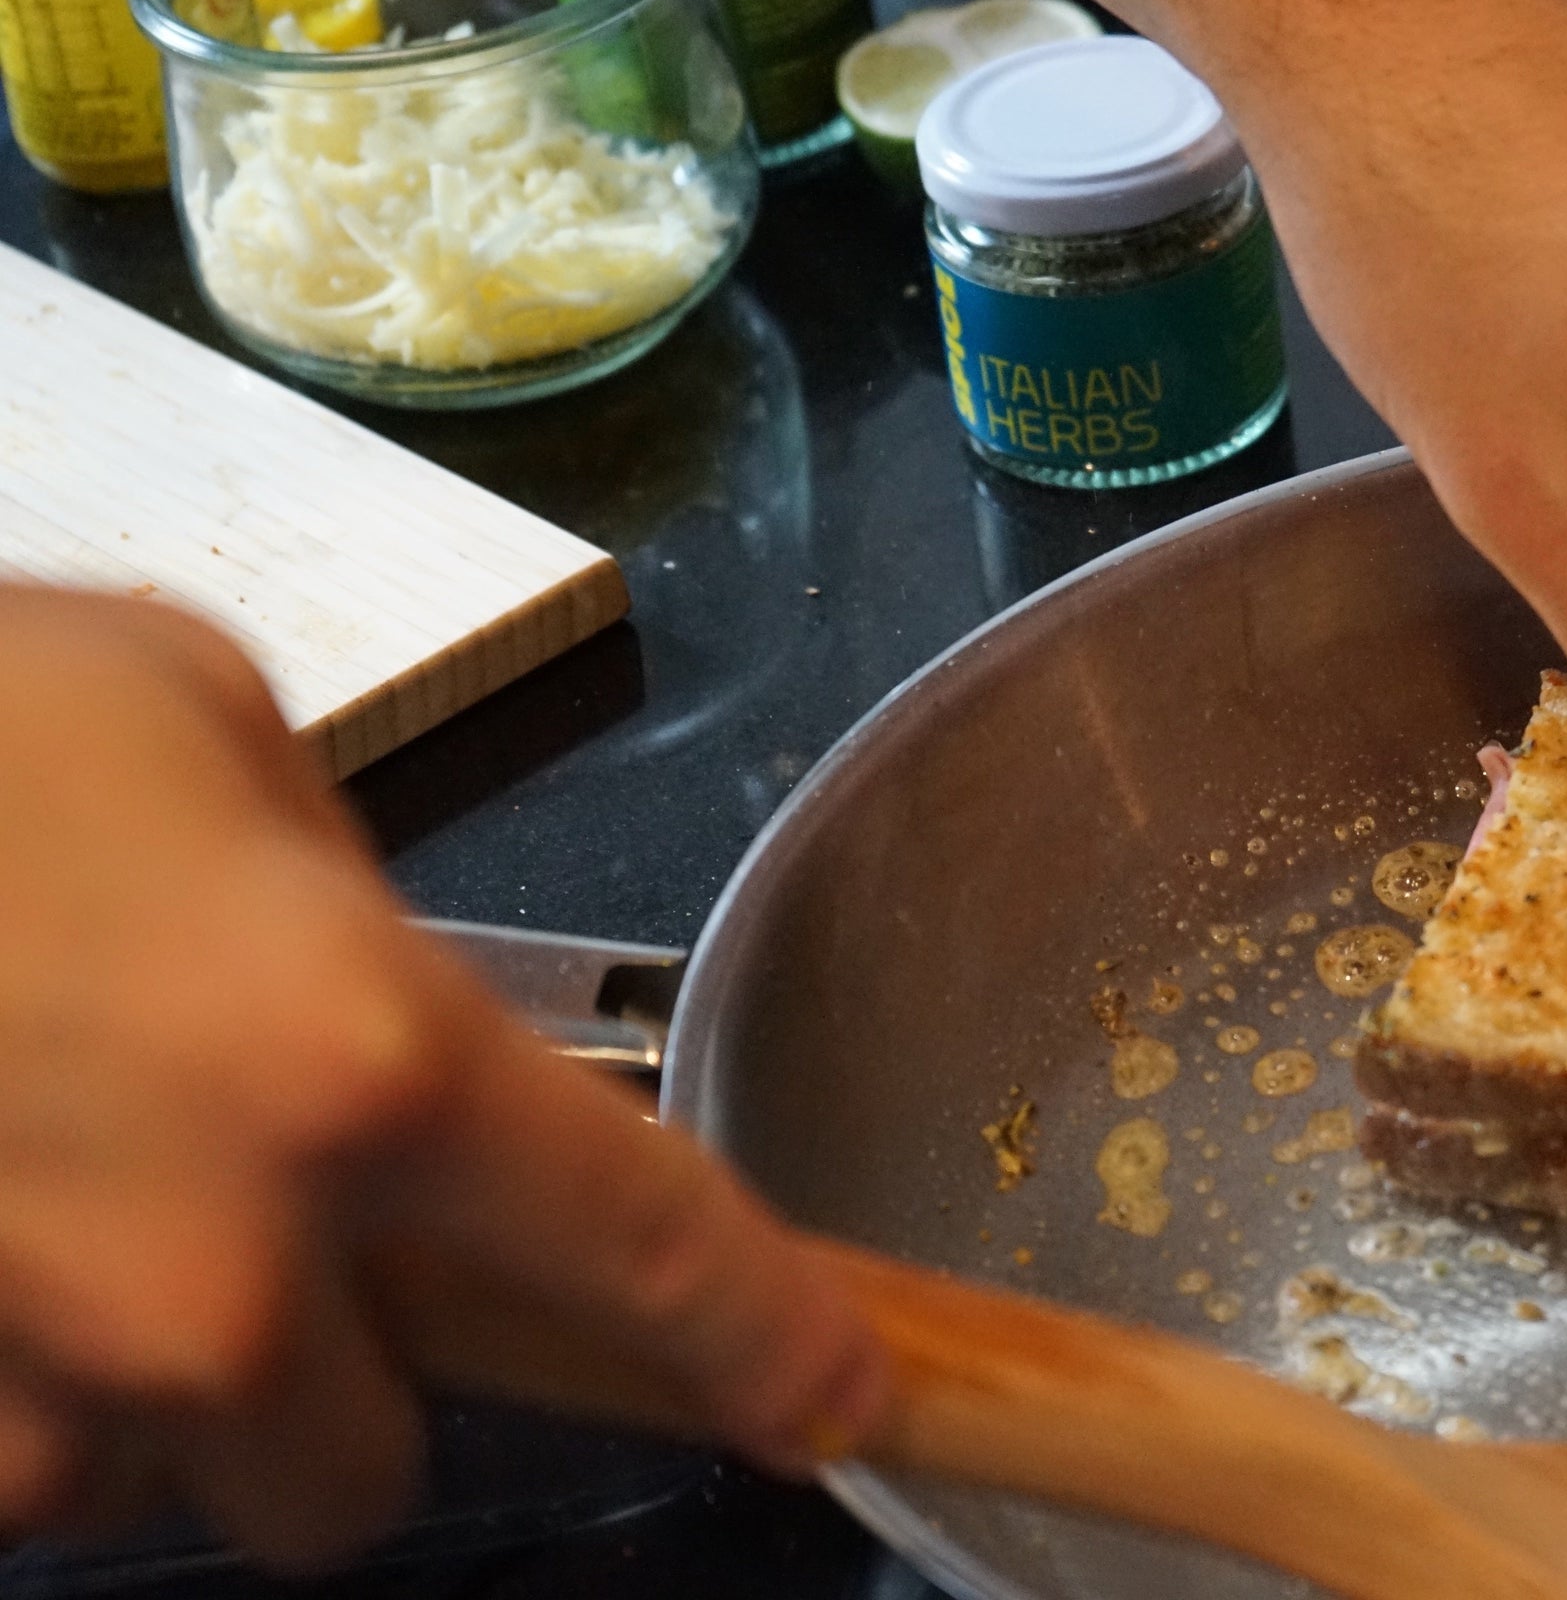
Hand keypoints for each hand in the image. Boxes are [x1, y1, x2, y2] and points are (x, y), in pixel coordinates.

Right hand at [0, 589, 885, 1565]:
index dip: (760, 1337)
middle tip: (256, 1235)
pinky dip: (8, 1387)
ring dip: (144, 1389)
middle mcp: (217, 1267)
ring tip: (58, 1197)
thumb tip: (396, 1030)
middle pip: (361, 1478)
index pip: (645, 1248)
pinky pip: (7, 1478)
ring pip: (157, 1492)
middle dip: (332, 1384)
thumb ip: (353, 914)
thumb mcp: (215, 732)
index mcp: (364, 1061)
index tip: (827, 1397)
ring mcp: (28, 1378)